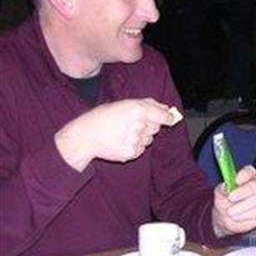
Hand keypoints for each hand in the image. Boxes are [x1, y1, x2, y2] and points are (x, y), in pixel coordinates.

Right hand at [54, 98, 173, 170]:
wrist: (85, 136)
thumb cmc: (103, 117)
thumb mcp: (123, 103)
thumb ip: (148, 104)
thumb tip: (167, 109)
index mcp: (138, 109)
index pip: (164, 115)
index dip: (168, 117)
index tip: (170, 119)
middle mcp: (140, 124)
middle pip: (156, 127)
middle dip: (149, 125)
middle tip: (132, 124)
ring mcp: (136, 139)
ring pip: (149, 139)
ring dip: (141, 137)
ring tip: (123, 133)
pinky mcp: (132, 152)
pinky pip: (141, 149)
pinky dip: (135, 147)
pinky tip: (121, 142)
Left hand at [212, 166, 255, 236]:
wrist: (229, 216)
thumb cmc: (225, 201)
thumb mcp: (220, 195)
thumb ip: (224, 192)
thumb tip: (229, 191)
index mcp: (248, 175)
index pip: (249, 171)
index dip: (243, 175)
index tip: (235, 181)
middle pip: (255, 185)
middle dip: (242, 192)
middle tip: (230, 199)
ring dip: (242, 207)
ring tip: (231, 212)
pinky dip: (246, 216)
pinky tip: (238, 217)